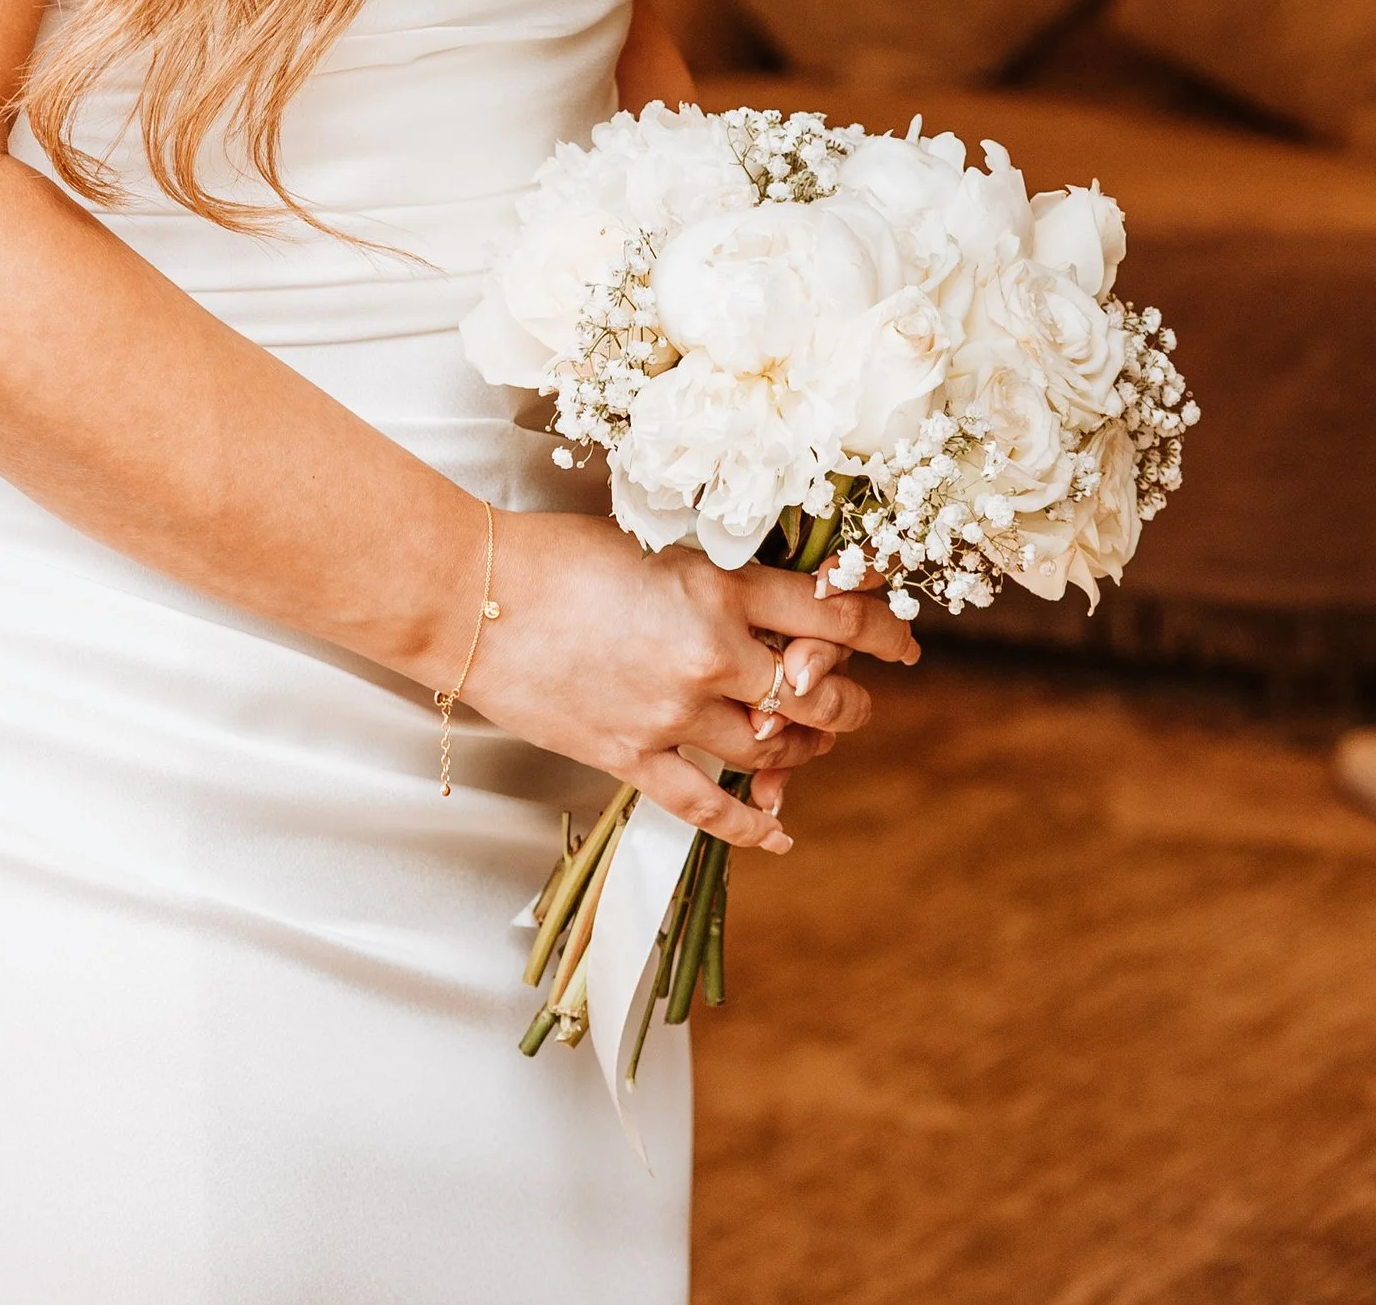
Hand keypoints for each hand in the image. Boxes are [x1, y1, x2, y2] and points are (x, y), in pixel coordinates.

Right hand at [463, 512, 920, 850]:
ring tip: (815, 742)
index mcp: (718, 587)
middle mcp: (710, 654)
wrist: (474, 597)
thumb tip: (769, 600)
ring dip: (807, 749)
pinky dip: (752, 826)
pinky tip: (779, 831)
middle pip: (815, 693)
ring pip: (774, 748)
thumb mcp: (653, 543)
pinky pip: (708, 806)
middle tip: (857, 702)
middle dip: (850, 702)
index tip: (901, 639)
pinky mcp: (633, 757)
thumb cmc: (554, 552)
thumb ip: (714, 576)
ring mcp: (673, 713)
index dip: (880, 629)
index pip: (831, 615)